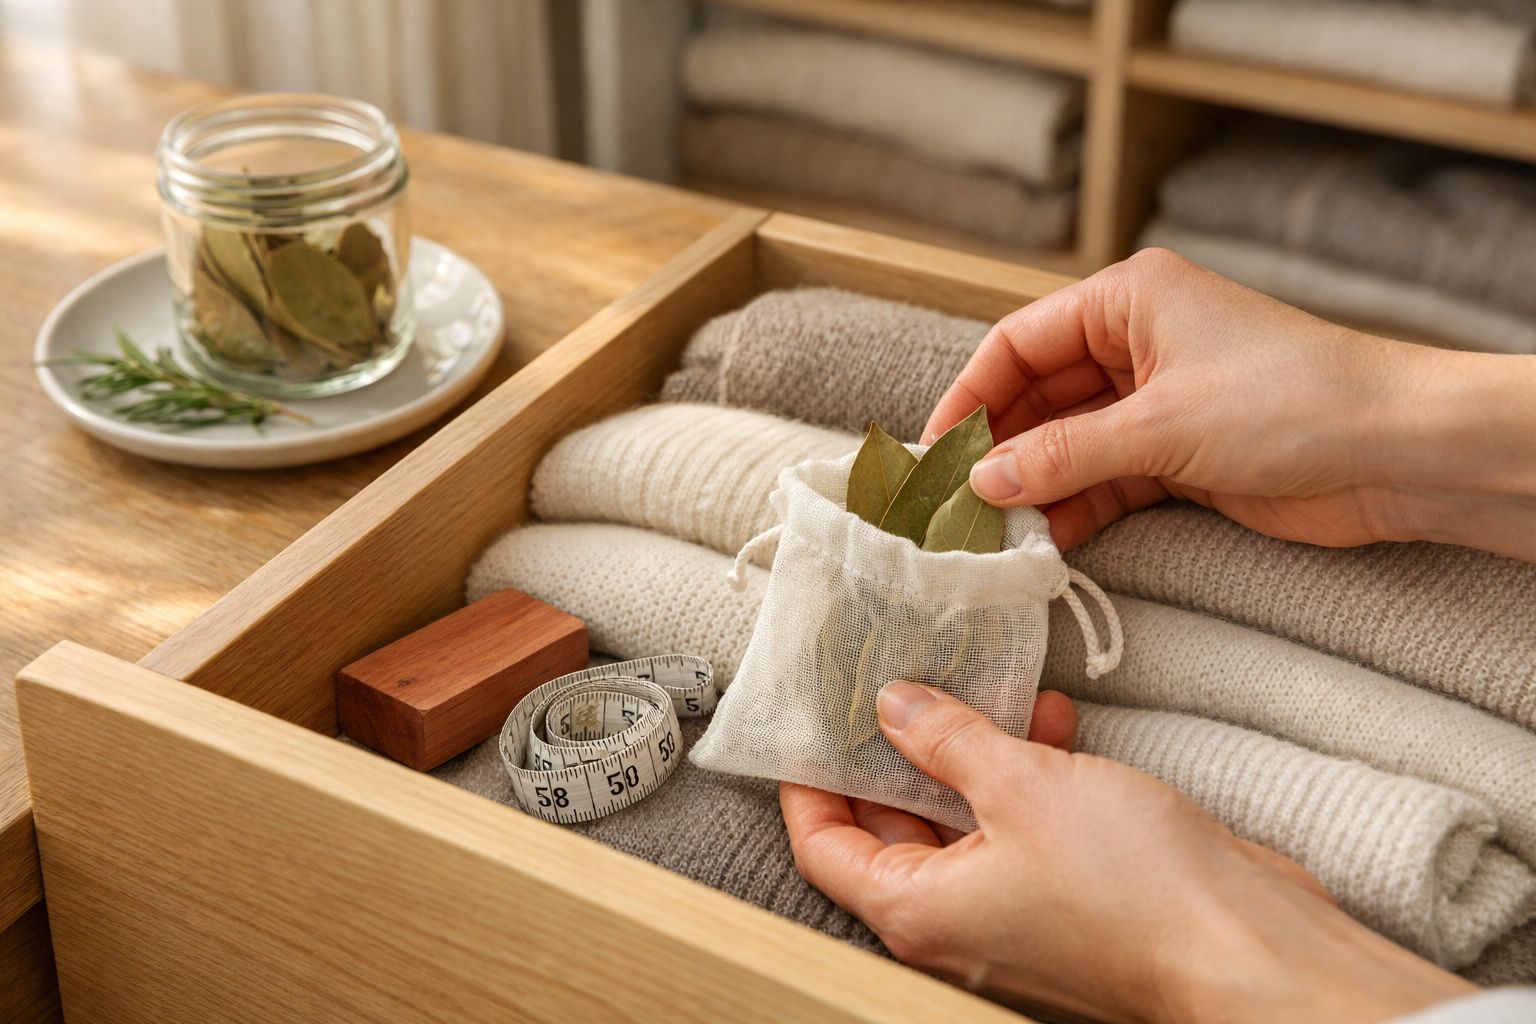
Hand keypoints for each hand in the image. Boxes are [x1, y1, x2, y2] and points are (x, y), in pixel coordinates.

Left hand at [782, 682, 1475, 1023]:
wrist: (1252, 949)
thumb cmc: (1132, 888)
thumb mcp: (1020, 785)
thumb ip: (947, 738)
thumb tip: (892, 706)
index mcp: (919, 912)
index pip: (823, 846)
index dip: (806, 780)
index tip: (808, 717)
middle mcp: (958, 922)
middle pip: (888, 830)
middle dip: (890, 751)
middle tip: (885, 678)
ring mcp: (1014, 913)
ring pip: (962, 820)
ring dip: (968, 752)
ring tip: (974, 683)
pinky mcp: (1068, 897)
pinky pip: (1020, 827)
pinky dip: (1025, 775)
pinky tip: (1048, 716)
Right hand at [924, 248, 1535, 559]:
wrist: (1398, 452)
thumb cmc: (1290, 402)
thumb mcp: (1160, 425)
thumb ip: (1063, 454)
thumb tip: (983, 483)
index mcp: (1127, 301)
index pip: (1018, 343)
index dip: (970, 396)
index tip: (936, 452)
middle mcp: (1137, 343)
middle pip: (1038, 396)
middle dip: (1000, 449)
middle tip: (955, 503)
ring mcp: (1157, 401)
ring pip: (1069, 443)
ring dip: (1035, 486)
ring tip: (993, 532)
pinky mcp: (1180, 455)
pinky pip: (1106, 479)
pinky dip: (1077, 507)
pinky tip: (1047, 541)